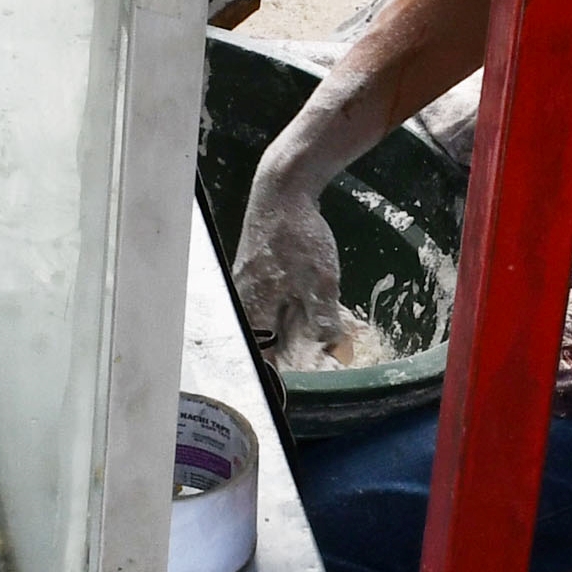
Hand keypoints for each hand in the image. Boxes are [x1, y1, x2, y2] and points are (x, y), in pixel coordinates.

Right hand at [229, 169, 347, 356]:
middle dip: (286, 354)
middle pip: (262, 339)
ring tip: (314, 341)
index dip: (279, 373)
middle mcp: (242, 299)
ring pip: (266, 319)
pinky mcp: (256, 270)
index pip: (260, 356)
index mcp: (252, 307)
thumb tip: (330, 350)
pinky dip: (288, 309)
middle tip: (312, 364)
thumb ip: (323, 318)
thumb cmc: (297, 235)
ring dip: (289, 331)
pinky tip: (306, 309)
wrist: (284, 187)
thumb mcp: (320, 281)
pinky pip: (270, 300)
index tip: (297, 385)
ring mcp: (247, 283)